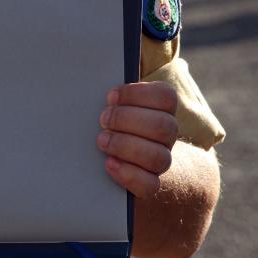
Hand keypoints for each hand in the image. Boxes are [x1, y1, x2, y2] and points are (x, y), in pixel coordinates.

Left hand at [97, 81, 178, 197]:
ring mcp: (161, 162)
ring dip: (126, 146)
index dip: (138, 94)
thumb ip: (114, 95)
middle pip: (162, 126)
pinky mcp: (150, 185)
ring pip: (158, 157)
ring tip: (101, 141)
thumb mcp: (115, 106)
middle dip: (127, 120)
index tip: (110, 96)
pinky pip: (149, 185)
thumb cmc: (114, 126)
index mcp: (163, 111)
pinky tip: (109, 164)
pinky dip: (128, 174)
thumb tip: (90, 72)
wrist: (126, 163)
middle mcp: (167, 136)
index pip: (166, 97)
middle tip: (103, 119)